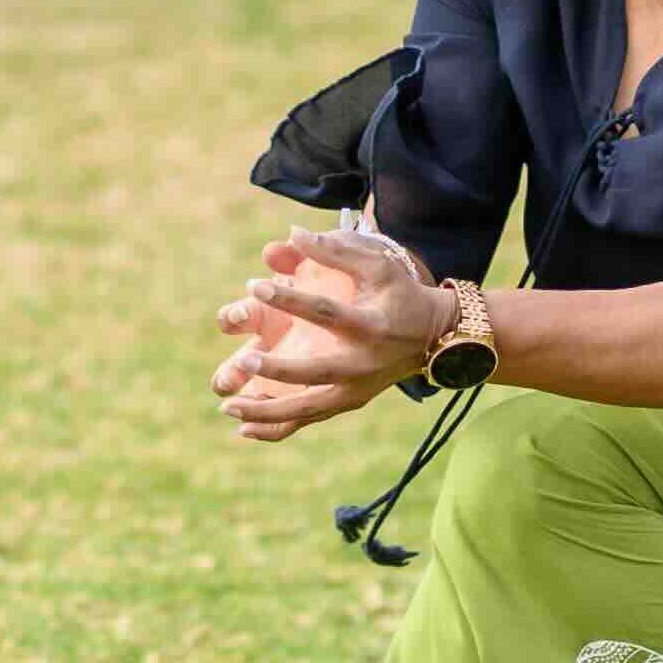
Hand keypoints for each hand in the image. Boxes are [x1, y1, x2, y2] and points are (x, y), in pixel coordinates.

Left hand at [213, 226, 450, 443]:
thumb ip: (336, 250)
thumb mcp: (379, 265)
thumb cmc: (401, 293)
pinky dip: (277, 428)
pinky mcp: (350, 403)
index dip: (289, 299)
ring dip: (267, 412)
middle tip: (243, 360)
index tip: (254, 286)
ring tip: (228, 408)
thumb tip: (292, 233)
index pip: (325, 313)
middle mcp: (363, 364)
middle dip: (278, 371)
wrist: (434, 337)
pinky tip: (243, 429)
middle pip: (315, 374)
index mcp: (371, 326)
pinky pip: (309, 420)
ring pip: (308, 409)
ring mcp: (356, 390)